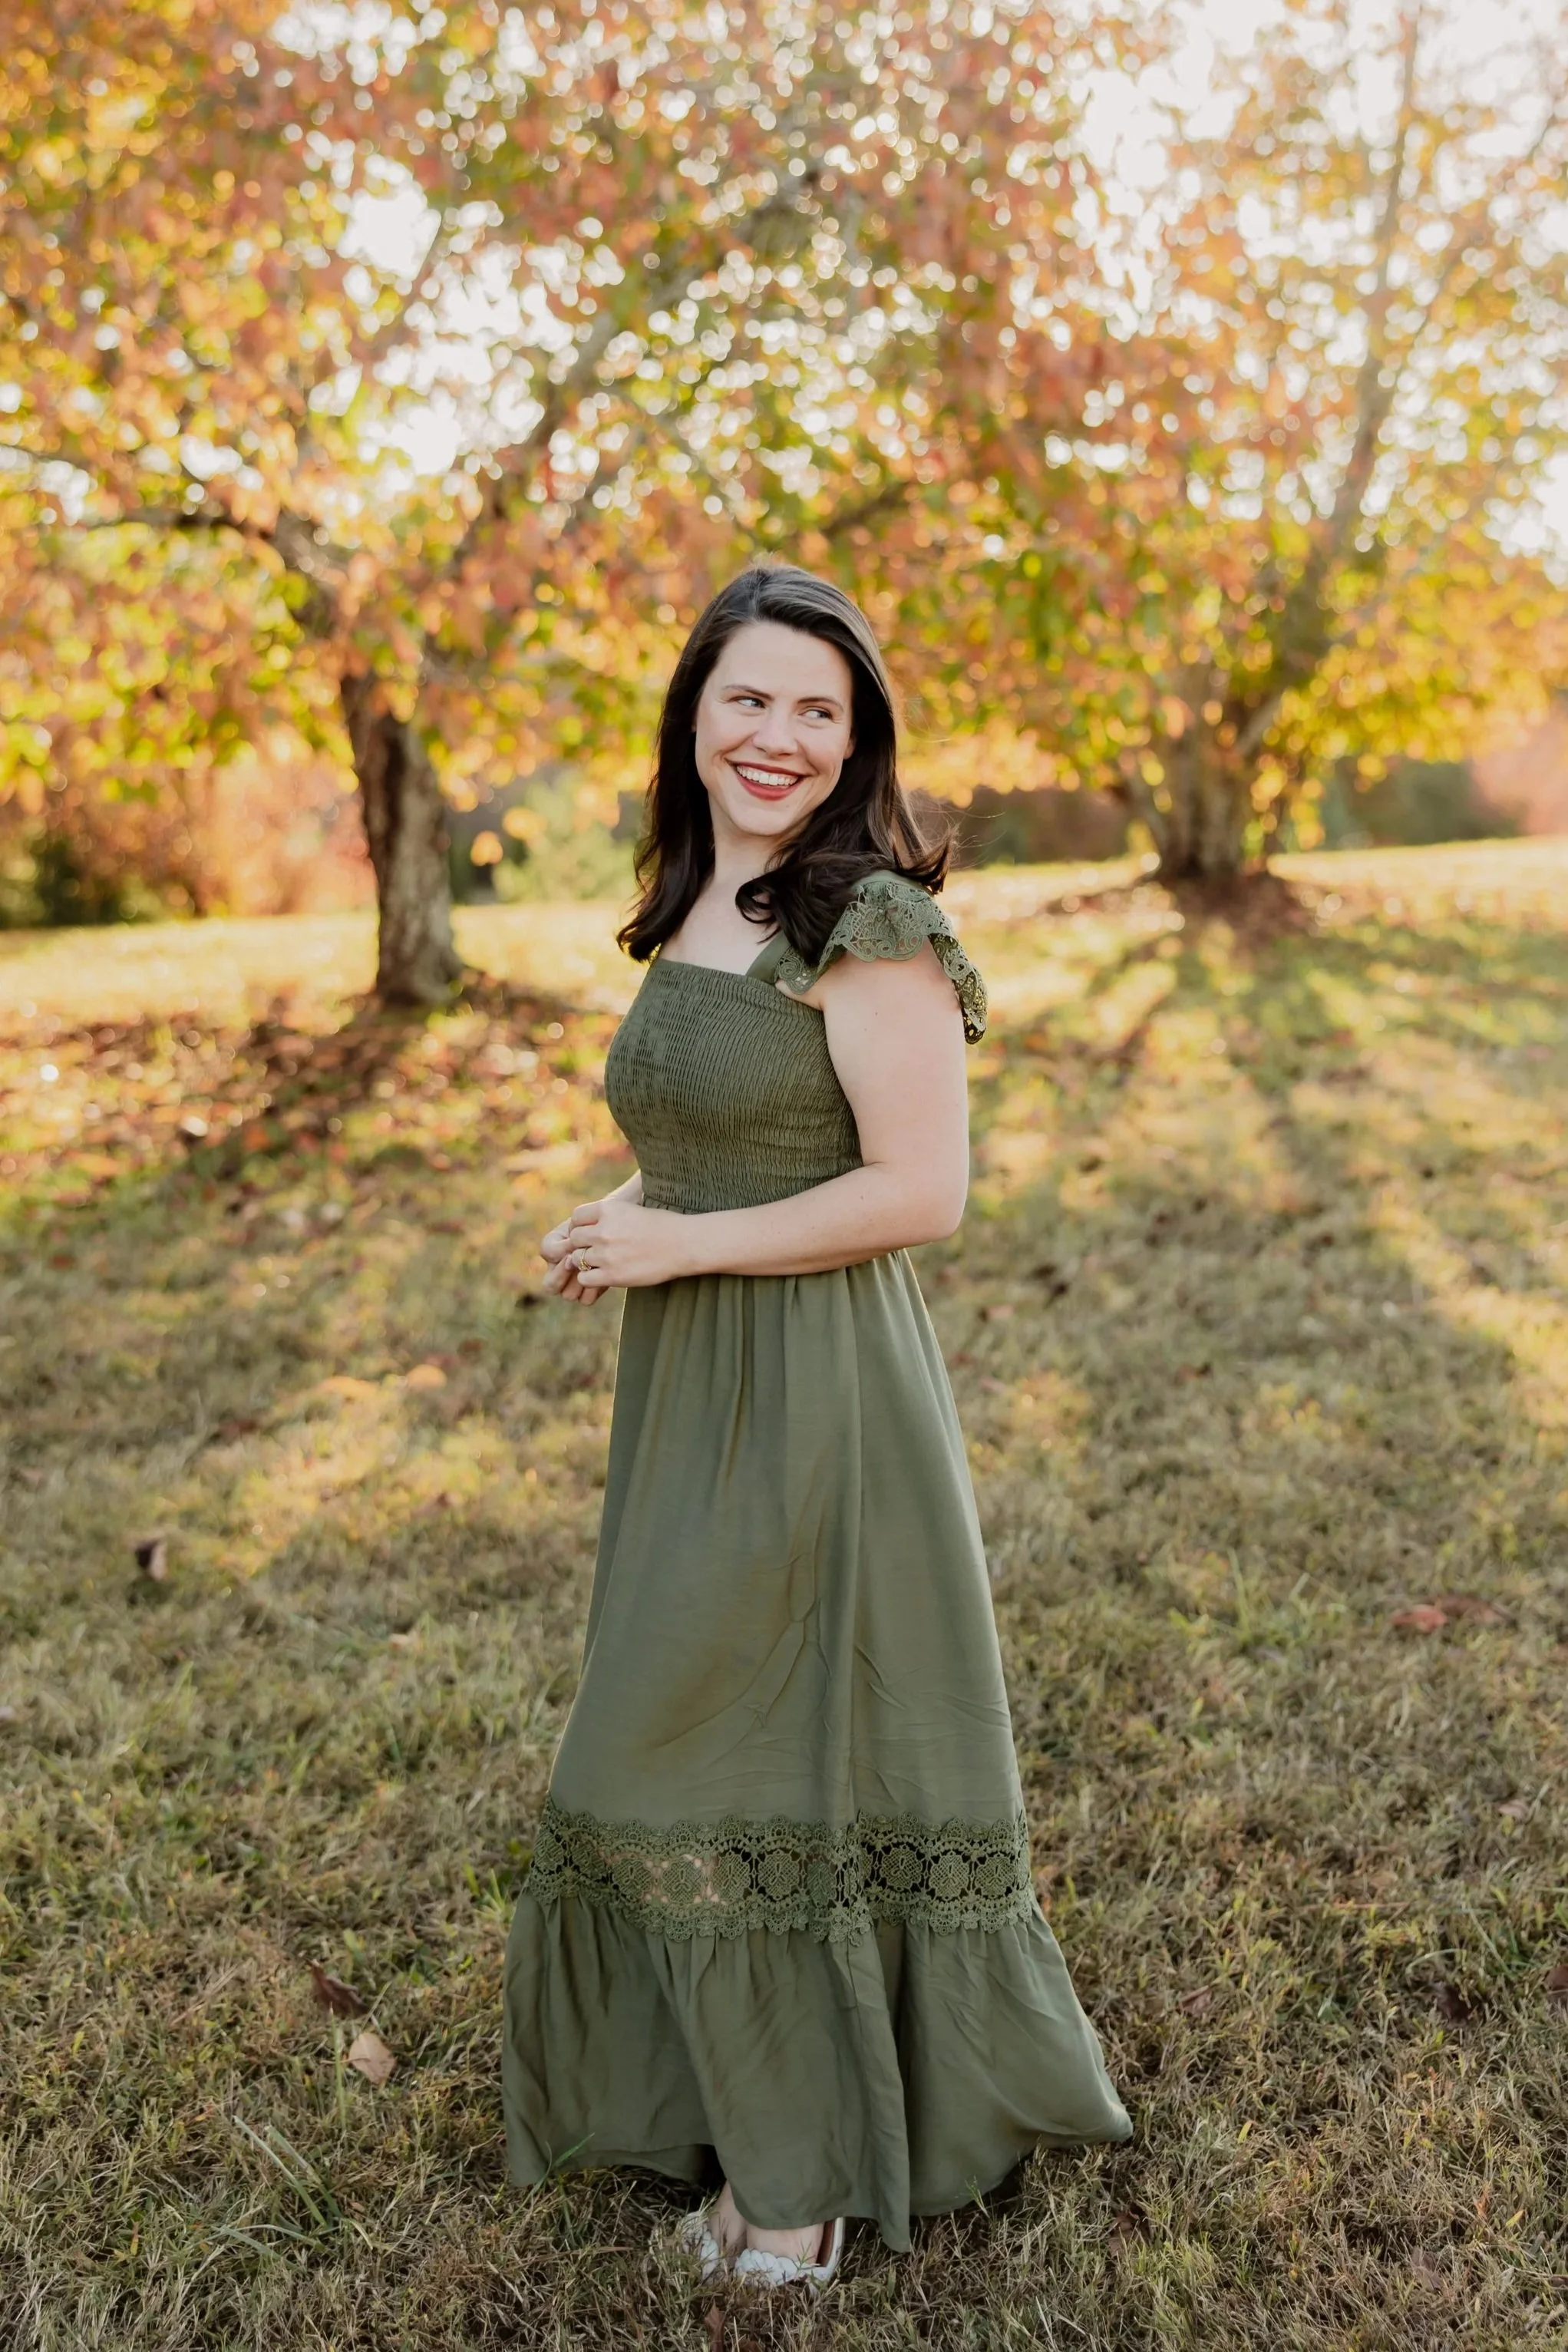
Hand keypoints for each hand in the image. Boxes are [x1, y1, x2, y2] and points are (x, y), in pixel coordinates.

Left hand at [546, 1193, 692, 1300]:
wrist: (685, 1244)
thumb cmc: (662, 1225)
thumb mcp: (632, 1210)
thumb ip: (608, 1216)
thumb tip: (587, 1224)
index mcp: (608, 1210)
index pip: (577, 1217)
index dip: (581, 1226)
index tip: (590, 1232)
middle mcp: (603, 1230)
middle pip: (574, 1238)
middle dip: (582, 1244)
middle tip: (595, 1249)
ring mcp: (606, 1254)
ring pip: (577, 1259)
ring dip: (586, 1262)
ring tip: (602, 1262)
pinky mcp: (612, 1276)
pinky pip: (585, 1278)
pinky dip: (590, 1278)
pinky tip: (603, 1274)